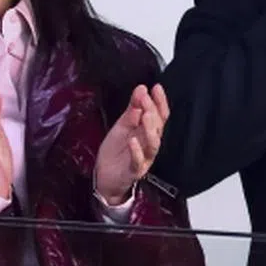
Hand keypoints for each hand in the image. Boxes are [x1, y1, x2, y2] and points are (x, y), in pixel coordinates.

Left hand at [94, 84, 168, 205]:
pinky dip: (136, 150)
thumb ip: (132, 109)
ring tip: (145, 116)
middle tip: (146, 99)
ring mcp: (144, 158)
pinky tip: (132, 140)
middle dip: (153, 111)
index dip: (160, 102)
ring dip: (150, 129)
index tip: (156, 88)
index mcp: (148, 131)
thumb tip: (141, 89)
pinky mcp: (134, 170)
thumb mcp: (122, 125)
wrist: (105, 177)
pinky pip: (138, 160)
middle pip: (158, 127)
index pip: (160, 114)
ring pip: (153, 143)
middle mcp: (150, 143)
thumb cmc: (116, 151)